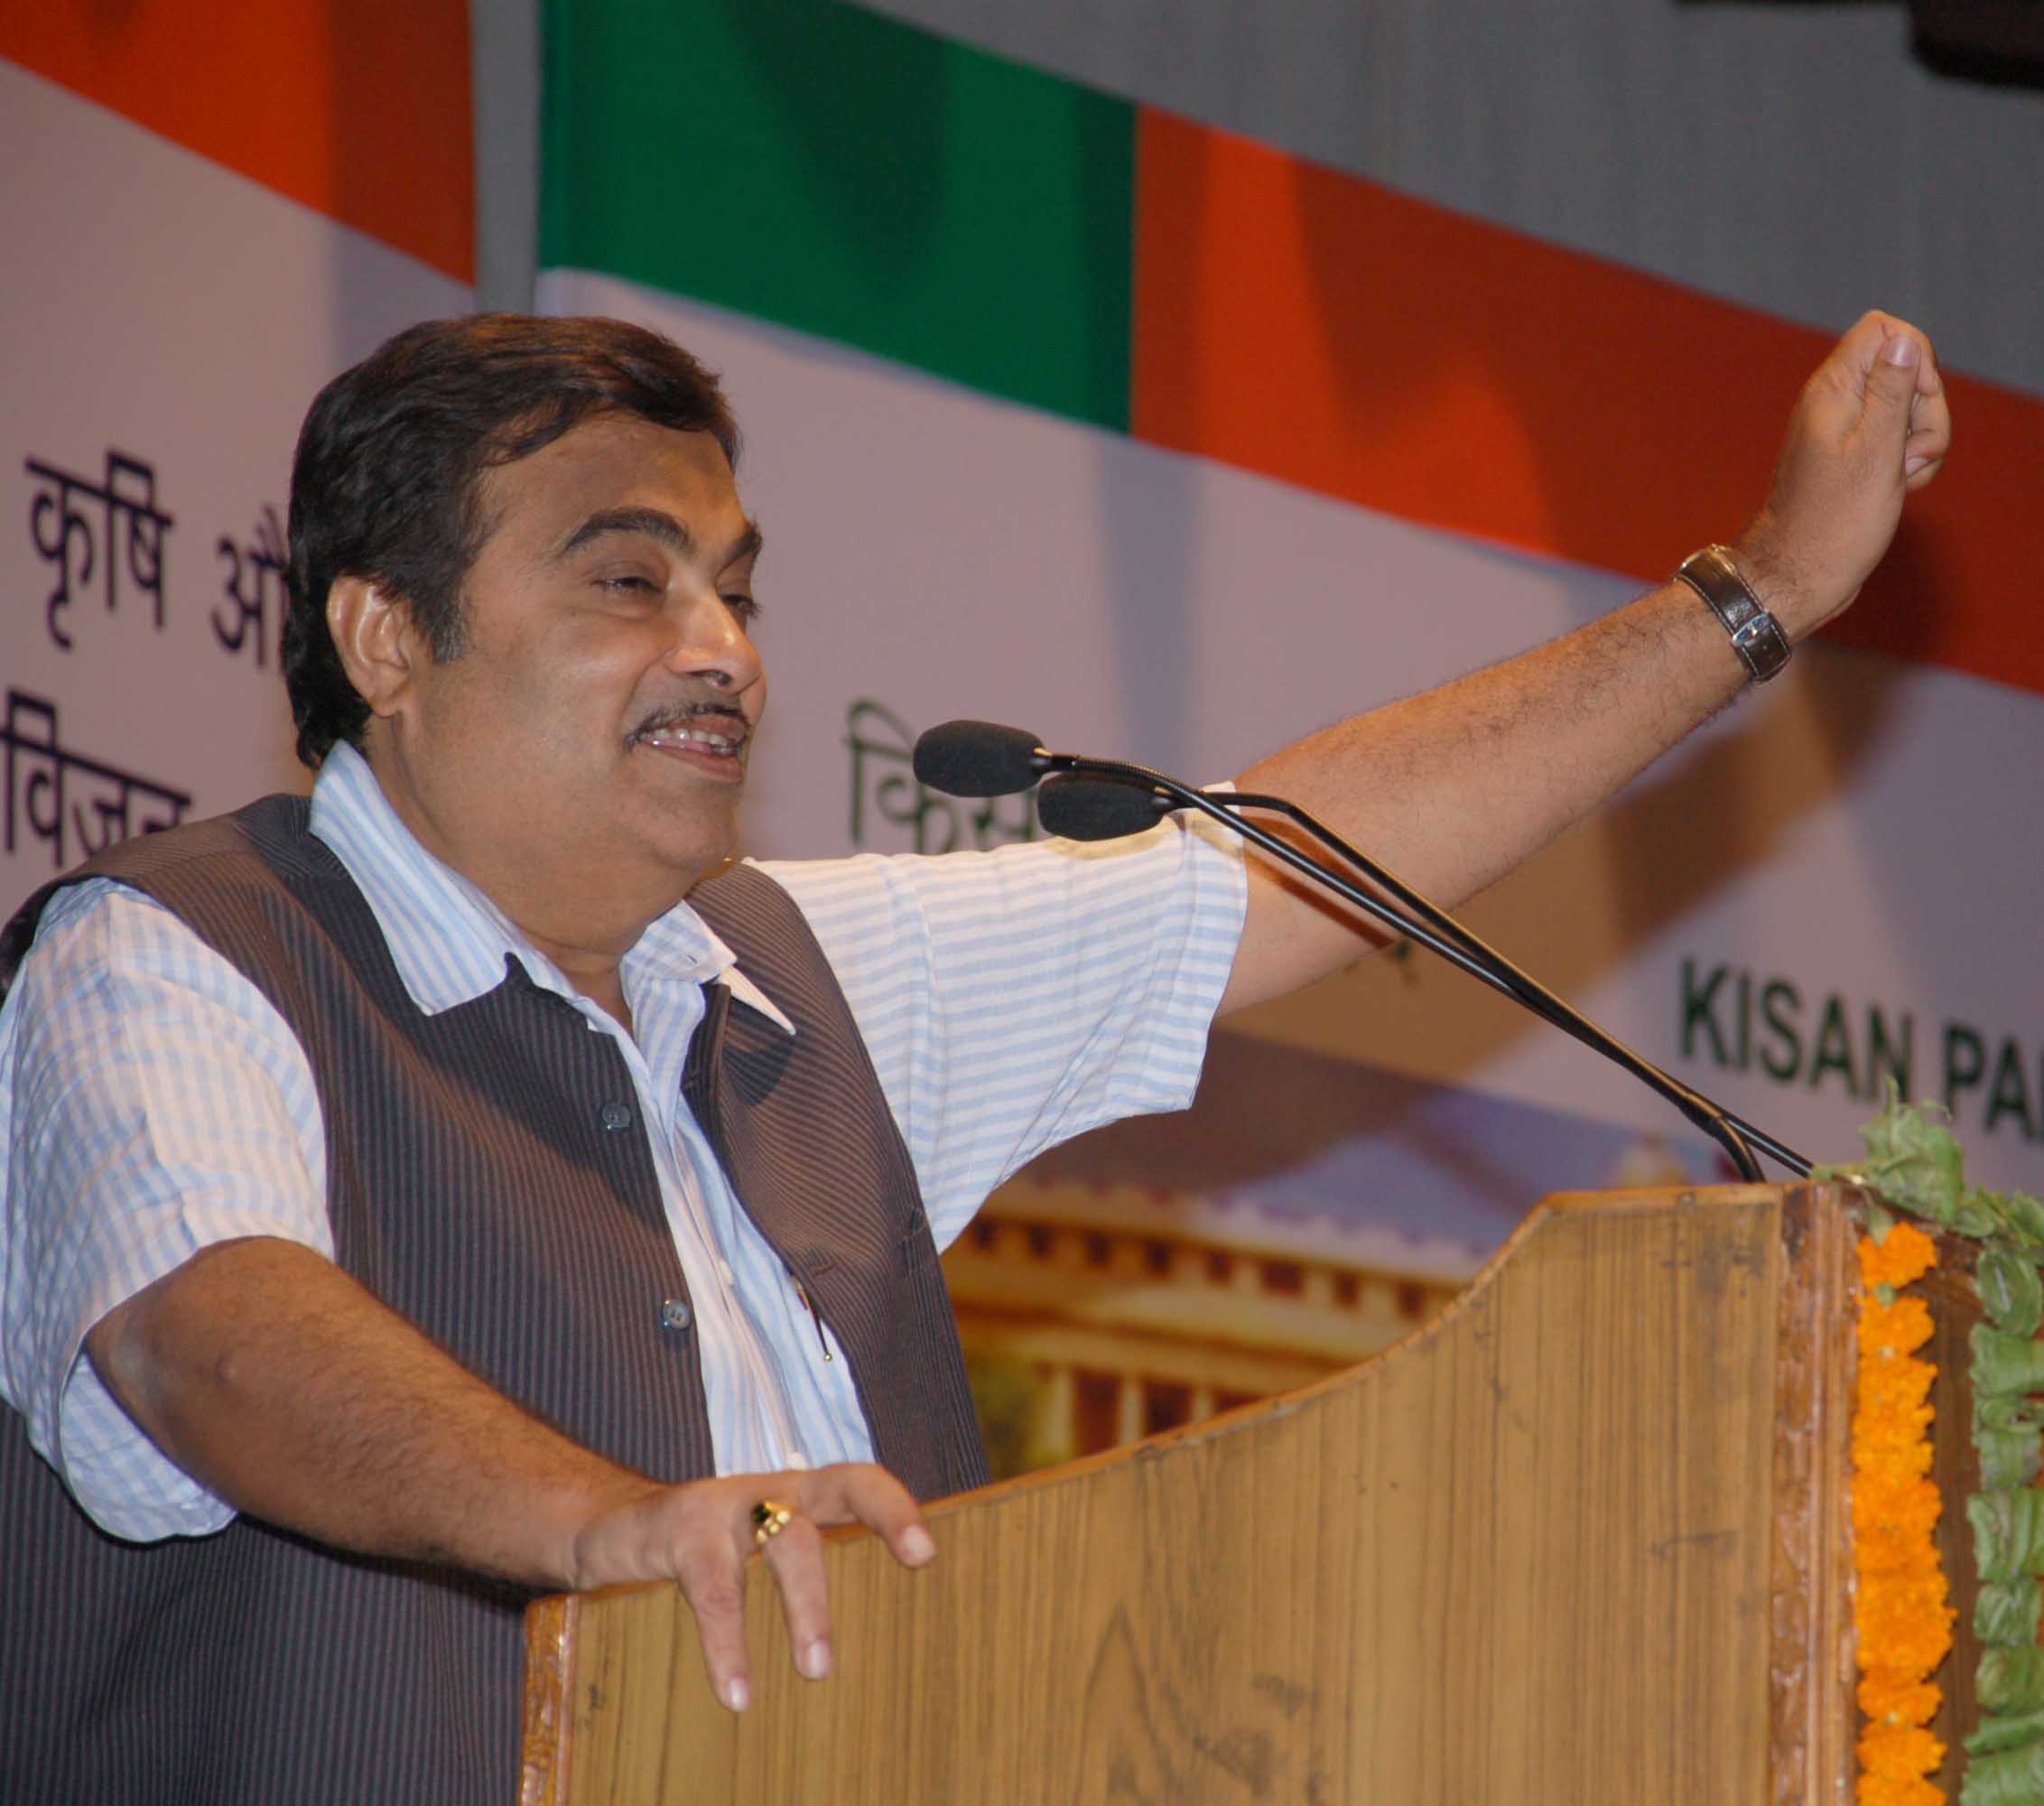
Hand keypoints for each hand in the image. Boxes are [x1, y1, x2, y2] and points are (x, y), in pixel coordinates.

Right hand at [564, 1462, 934, 1711]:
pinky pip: (713, 1586)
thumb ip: (803, 1577)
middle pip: (837, 1488)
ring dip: (808, 1604)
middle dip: (882, 1519)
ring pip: (783, 1540)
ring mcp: (723, 1504)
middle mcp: (768, 1491)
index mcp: (796, 1496)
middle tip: (920, 1561)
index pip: (858, 1482)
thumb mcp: (756, 1550)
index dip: (896, 1507)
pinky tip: (737, 1689)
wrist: (607, 1527)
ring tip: (818, 1669)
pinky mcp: (677, 1529)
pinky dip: (727, 1642)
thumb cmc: (702, 1553)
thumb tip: (866, 1656)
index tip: (927, 1551)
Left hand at [1734, 310, 1950, 638]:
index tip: (1914, 402)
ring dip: (1922, 441)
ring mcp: (1846, 431)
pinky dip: (1909, 462)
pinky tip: (1899, 489)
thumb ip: (1892, 391)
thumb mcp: (1876, 451)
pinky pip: (1898, 441)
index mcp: (1833, 390)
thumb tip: (1902, 339)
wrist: (1799, 575)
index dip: (1915, 357)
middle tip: (1907, 454)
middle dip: (1925, 409)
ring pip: (1909, 409)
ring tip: (1901, 478)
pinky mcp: (1855, 458)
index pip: (1884, 330)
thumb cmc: (1834, 522)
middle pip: (1906, 369)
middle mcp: (1836, 403)